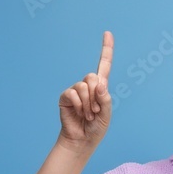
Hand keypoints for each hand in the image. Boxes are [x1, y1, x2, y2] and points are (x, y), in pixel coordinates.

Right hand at [58, 30, 113, 152]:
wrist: (82, 140)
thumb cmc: (96, 128)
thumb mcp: (106, 114)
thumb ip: (105, 99)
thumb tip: (99, 84)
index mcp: (101, 88)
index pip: (104, 65)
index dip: (106, 49)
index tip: (107, 33)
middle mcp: (88, 86)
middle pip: (92, 76)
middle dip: (96, 96)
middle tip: (95, 111)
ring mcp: (76, 91)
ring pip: (83, 86)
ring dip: (88, 103)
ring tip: (88, 115)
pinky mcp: (65, 97)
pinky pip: (72, 93)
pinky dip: (79, 104)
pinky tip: (79, 113)